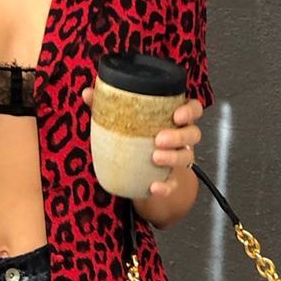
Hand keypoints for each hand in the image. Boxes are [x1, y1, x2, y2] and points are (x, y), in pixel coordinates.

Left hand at [81, 88, 204, 196]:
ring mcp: (178, 158)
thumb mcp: (123, 118)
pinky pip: (174, 184)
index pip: (193, 109)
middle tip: (159, 139)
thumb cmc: (134, 135)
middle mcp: (181, 137)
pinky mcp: (171, 179)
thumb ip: (106, 104)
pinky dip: (166, 187)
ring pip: (187, 157)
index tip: (177, 114)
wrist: (138, 170)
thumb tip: (87, 92)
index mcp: (173, 117)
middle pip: (193, 133)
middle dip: (179, 136)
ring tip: (155, 157)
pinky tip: (154, 187)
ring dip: (173, 158)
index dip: (190, 110)